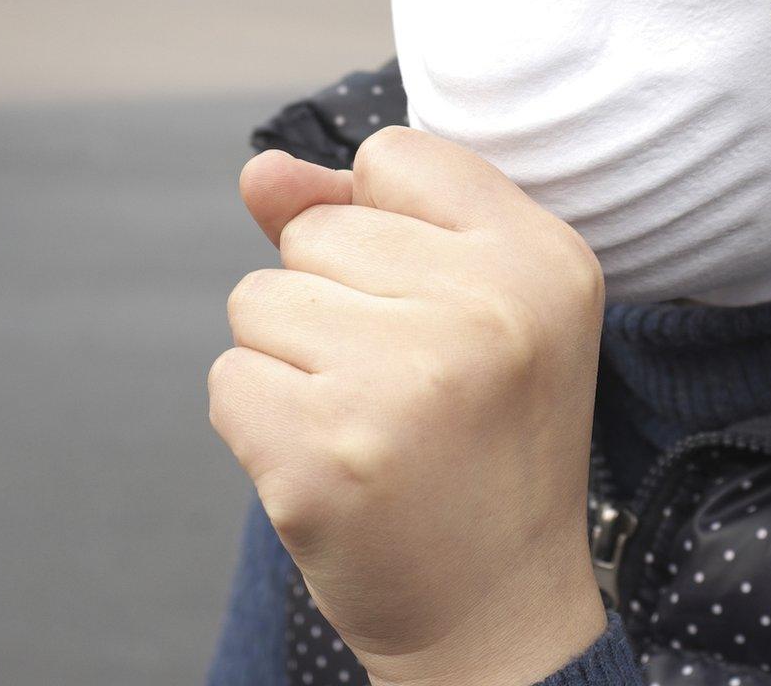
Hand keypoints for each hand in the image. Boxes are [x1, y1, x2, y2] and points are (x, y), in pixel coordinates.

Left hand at [209, 126, 607, 685]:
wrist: (495, 614)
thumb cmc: (477, 444)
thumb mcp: (468, 310)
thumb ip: (366, 219)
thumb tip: (257, 173)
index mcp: (543, 259)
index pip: (393, 156)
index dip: (383, 231)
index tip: (430, 308)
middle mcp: (489, 311)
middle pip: (313, 231)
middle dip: (330, 306)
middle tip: (405, 392)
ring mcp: (406, 383)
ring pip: (257, 301)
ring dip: (289, 366)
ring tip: (368, 427)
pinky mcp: (327, 455)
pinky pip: (227, 379)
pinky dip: (259, 425)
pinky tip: (330, 468)